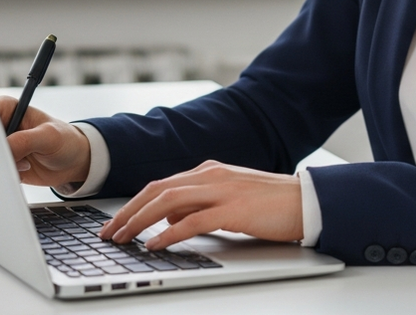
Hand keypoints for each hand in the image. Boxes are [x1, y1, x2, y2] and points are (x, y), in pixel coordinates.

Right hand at [0, 96, 90, 187]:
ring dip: (2, 165)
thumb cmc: (65, 140)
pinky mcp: (2, 162)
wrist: (73, 162)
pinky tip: (23, 170)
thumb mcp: (48, 137)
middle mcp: (1, 126)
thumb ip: (24, 141)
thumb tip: (4, 150)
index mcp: (9, 109)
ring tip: (25, 162)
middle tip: (13, 156)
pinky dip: (5, 175)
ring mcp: (1, 146)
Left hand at [98, 160, 302, 249]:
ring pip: (168, 202)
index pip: (161, 185)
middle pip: (157, 191)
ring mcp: (222, 190)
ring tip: (123, 238)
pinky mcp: (233, 209)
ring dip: (139, 221)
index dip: (134, 204)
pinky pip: (192, 221)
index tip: (116, 222)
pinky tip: (154, 244)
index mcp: (209, 172)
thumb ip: (199, 205)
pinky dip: (168, 233)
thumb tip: (170, 220)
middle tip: (107, 232)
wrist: (307, 201)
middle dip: (127, 212)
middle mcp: (211, 175)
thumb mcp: (229, 201)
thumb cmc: (271, 205)